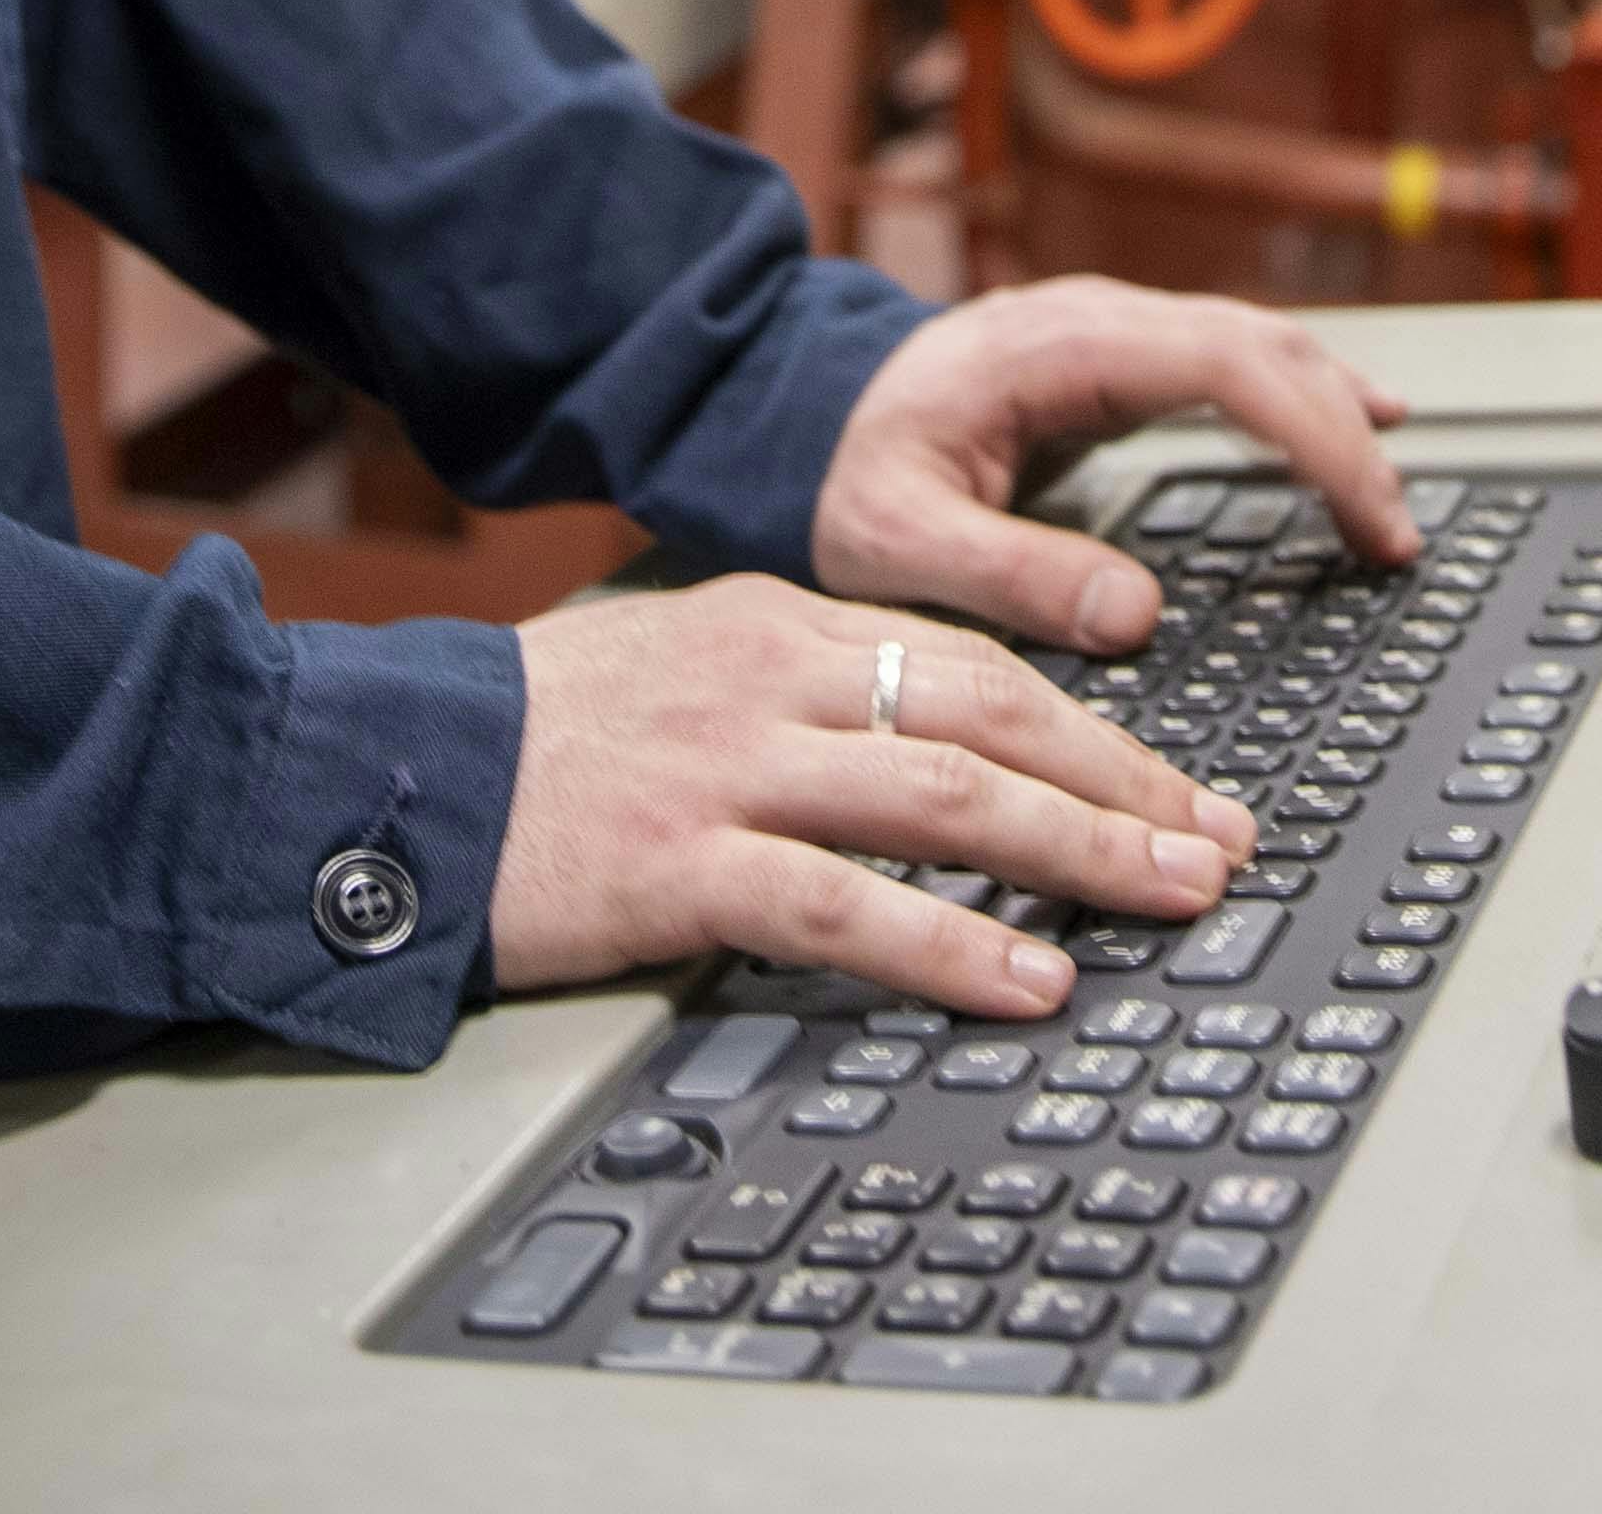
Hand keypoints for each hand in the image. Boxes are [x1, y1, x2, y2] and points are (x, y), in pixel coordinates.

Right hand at [494, 579, 1265, 1018]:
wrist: (376, 769)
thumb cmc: (528, 741)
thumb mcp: (676, 671)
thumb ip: (793, 694)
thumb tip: (919, 744)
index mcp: (776, 622)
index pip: (974, 663)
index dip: (1094, 730)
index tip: (1179, 789)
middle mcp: (768, 677)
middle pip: (992, 713)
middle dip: (1126, 783)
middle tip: (1225, 842)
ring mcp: (725, 768)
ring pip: (944, 794)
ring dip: (1080, 850)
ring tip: (1178, 899)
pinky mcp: (676, 864)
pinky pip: (843, 906)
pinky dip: (950, 946)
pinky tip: (1030, 980)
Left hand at [811, 276, 1414, 654]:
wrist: (784, 406)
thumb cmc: (835, 468)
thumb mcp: (896, 540)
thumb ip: (1009, 573)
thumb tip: (1134, 615)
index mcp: (1059, 347)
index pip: (1230, 367)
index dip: (1317, 438)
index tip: (1368, 518)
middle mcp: (1096, 321)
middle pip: (1264, 348)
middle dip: (1346, 435)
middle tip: (1395, 536)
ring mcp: (1107, 330)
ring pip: (1257, 342)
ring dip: (1335, 408)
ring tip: (1393, 486)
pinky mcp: (1109, 356)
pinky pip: (1231, 358)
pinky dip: (1299, 393)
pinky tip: (1347, 420)